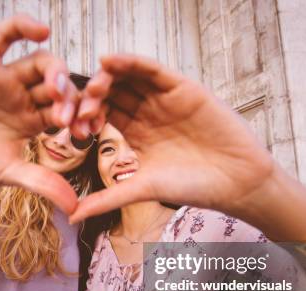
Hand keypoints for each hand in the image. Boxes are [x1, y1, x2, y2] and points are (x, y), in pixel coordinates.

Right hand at [0, 15, 79, 212]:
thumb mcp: (6, 171)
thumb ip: (41, 183)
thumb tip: (75, 209)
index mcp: (32, 120)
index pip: (66, 111)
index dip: (80, 117)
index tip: (86, 130)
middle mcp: (21, 96)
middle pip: (57, 85)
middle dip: (68, 96)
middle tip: (67, 114)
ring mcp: (3, 77)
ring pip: (38, 61)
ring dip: (53, 68)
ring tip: (55, 85)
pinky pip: (5, 34)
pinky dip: (23, 26)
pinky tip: (41, 30)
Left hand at [70, 54, 275, 221]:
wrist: (235, 182)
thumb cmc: (192, 187)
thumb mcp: (141, 189)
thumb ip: (107, 198)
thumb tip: (72, 214)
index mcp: (136, 132)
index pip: (102, 115)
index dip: (84, 117)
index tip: (70, 127)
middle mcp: (147, 112)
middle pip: (111, 93)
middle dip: (91, 96)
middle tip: (75, 105)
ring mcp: (164, 98)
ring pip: (128, 77)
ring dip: (107, 77)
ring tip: (91, 85)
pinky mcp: (182, 87)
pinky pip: (152, 70)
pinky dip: (131, 62)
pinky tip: (110, 60)